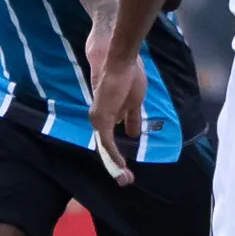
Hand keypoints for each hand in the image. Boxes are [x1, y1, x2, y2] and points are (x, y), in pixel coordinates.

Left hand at [84, 41, 142, 185]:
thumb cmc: (128, 72)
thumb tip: (131, 133)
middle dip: (116, 164)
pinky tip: (122, 167)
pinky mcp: (101, 119)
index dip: (118, 154)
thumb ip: (130, 117)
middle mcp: (101, 119)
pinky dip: (114, 157)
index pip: (111, 138)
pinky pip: (107, 143)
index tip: (126, 168)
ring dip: (115, 165)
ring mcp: (99, 120)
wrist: (117, 57)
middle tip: (126, 179)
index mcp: (110, 115)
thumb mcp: (135, 99)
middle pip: (107, 146)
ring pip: (106, 148)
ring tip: (125, 179)